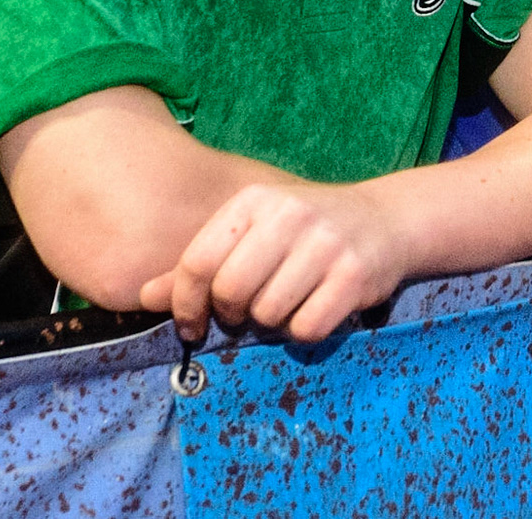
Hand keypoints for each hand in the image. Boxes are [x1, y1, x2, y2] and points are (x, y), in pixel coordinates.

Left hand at [138, 180, 408, 342]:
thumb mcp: (253, 234)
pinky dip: (304, 332)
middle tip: (247, 314)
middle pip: (231, 291)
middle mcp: (291, 215)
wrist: (387, 220)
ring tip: (287, 305)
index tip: (192, 325)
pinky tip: (314, 311)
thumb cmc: (306, 233)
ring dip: (271, 324)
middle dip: (232, 315)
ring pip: (268, 313)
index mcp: (256, 201)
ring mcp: (327, 243)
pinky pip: (306, 328)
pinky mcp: (355, 275)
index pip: (198, 261)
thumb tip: (144, 296)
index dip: (185, 303)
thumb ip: (202, 264)